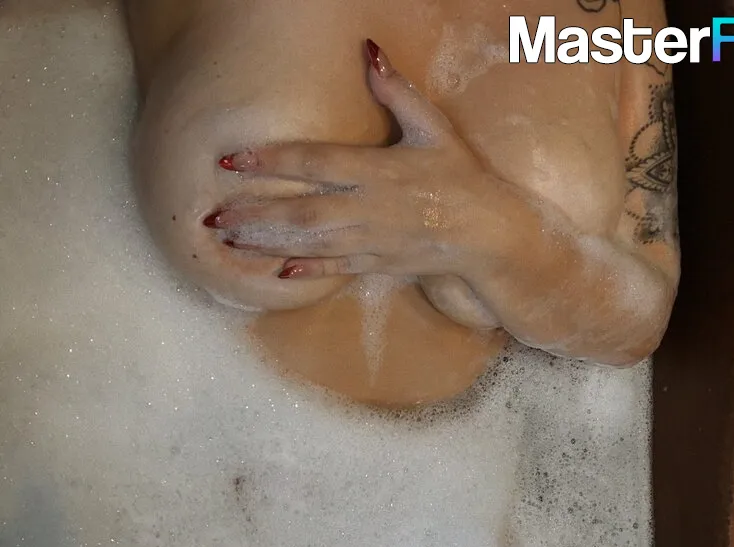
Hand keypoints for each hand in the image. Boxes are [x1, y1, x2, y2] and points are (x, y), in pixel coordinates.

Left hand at [204, 39, 498, 279]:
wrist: (486, 235)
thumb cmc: (460, 177)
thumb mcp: (434, 128)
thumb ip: (398, 92)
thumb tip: (368, 52)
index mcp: (378, 171)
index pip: (315, 162)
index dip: (272, 161)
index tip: (233, 160)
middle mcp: (369, 209)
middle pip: (302, 211)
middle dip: (255, 214)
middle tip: (213, 215)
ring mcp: (372, 241)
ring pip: (311, 243)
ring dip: (268, 243)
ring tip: (229, 241)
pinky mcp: (378, 264)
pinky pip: (337, 269)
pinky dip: (308, 271)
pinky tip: (277, 274)